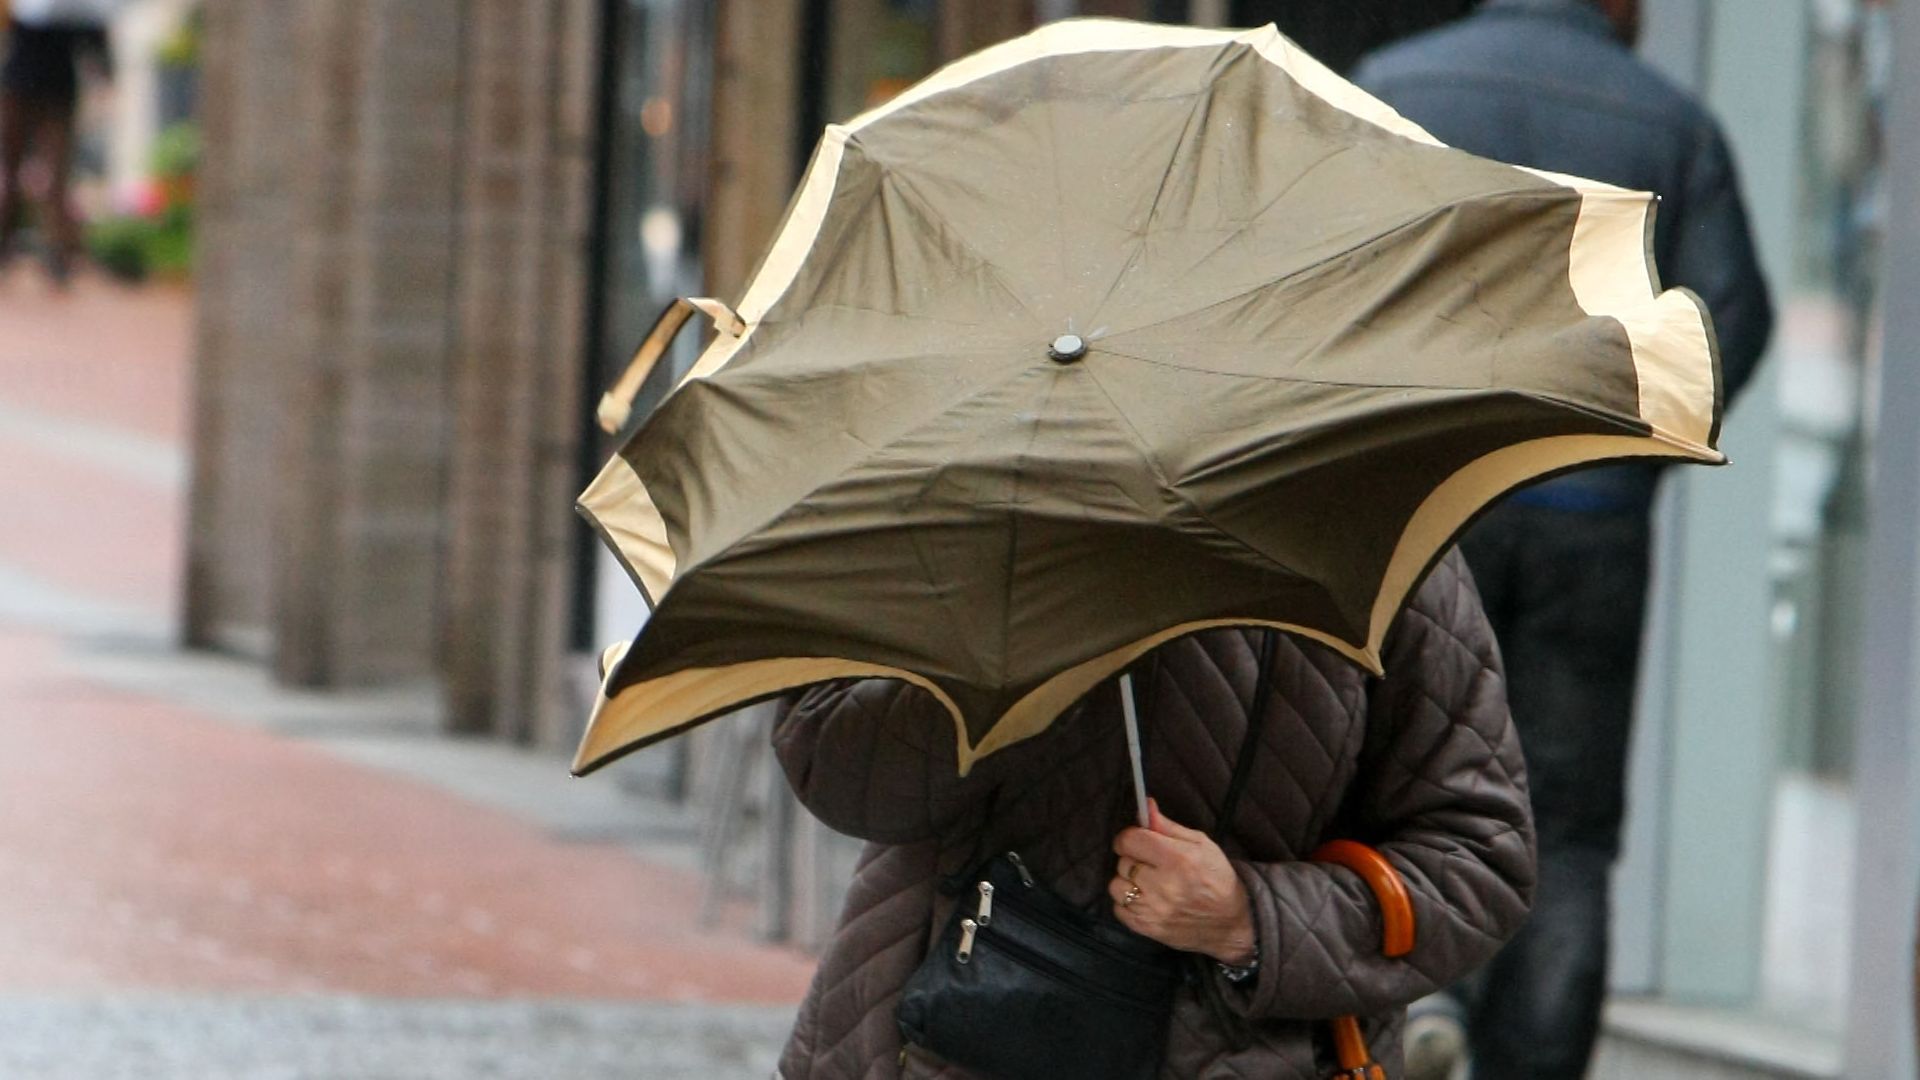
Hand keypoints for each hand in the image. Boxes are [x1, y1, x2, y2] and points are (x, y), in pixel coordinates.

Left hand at [1110, 798, 1255, 964]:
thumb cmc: (1216, 877)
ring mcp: (1153, 910)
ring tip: (1147, 883)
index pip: (1129, 840)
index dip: (1130, 837)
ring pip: (1116, 886)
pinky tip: (1146, 900)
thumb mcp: (1200, 844)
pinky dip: (1128, 903)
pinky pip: (1119, 908)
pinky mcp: (1147, 928)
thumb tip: (1145, 806)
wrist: (1230, 921)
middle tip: (1151, 864)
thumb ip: (1168, 826)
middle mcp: (1163, 886)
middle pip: (1124, 862)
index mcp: (1178, 859)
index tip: (1137, 840)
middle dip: (1134, 859)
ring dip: (1128, 882)